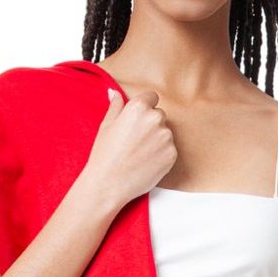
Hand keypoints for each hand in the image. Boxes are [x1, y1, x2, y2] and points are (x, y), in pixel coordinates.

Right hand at [82, 87, 177, 211]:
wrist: (109, 183)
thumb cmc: (105, 154)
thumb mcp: (106, 125)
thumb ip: (115, 106)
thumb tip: (114, 93)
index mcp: (138, 107)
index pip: (152, 97)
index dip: (145, 108)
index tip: (138, 120)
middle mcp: (155, 119)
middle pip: (159, 115)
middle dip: (150, 124)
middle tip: (135, 140)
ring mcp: (166, 137)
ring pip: (165, 133)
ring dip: (157, 139)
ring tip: (139, 153)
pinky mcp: (172, 155)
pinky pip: (170, 149)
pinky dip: (161, 154)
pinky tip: (146, 162)